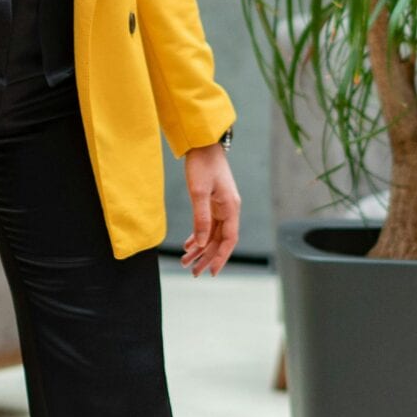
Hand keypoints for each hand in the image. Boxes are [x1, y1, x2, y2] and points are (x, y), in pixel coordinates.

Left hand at [180, 142, 239, 275]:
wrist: (203, 143)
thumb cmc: (203, 164)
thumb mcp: (199, 192)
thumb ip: (201, 218)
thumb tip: (202, 243)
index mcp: (231, 208)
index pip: (229, 240)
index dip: (221, 257)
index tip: (211, 272)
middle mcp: (229, 209)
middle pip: (219, 240)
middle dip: (206, 257)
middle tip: (193, 272)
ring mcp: (221, 206)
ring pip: (212, 234)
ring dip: (200, 249)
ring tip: (186, 262)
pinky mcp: (213, 202)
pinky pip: (207, 225)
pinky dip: (198, 236)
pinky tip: (189, 245)